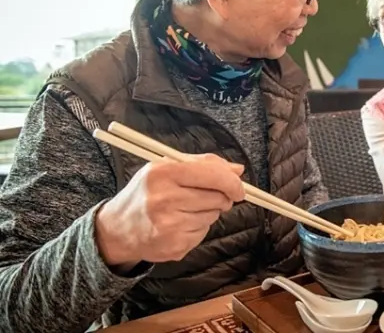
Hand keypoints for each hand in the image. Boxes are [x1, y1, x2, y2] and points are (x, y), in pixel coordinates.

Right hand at [95, 153, 245, 270]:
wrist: (118, 229)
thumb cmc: (147, 193)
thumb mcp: (167, 168)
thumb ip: (204, 164)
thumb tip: (238, 169)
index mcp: (162, 173)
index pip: (212, 175)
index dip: (232, 182)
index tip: (239, 188)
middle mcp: (163, 199)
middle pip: (217, 197)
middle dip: (221, 197)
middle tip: (208, 197)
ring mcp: (168, 225)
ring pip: (213, 216)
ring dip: (207, 212)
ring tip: (184, 210)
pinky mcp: (174, 246)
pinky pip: (203, 233)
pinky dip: (198, 228)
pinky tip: (179, 225)